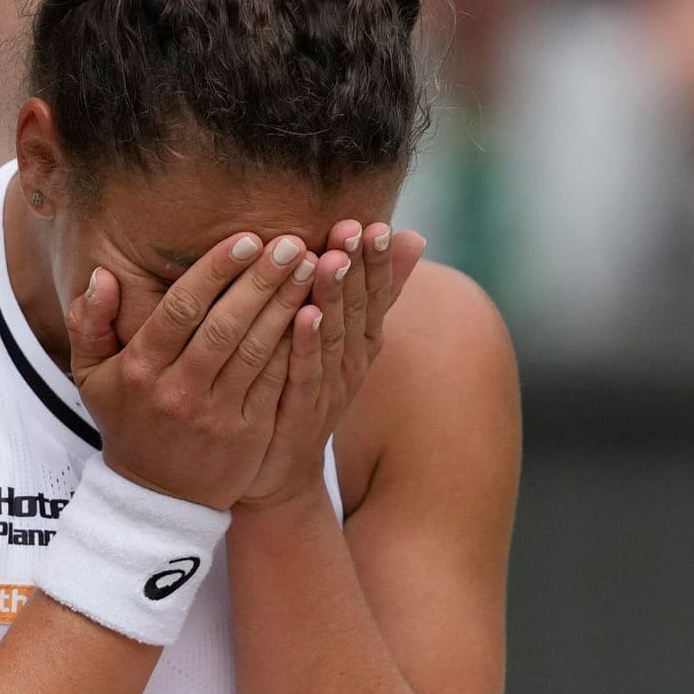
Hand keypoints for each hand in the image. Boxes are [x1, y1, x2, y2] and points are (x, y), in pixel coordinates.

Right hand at [66, 233, 318, 509]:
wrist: (158, 496)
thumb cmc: (128, 420)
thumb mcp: (92, 376)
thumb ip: (89, 323)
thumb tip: (102, 276)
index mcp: (142, 370)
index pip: (181, 310)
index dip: (215, 272)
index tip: (245, 238)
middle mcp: (178, 391)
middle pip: (225, 326)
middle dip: (261, 280)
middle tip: (291, 242)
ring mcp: (216, 416)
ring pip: (257, 352)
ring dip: (286, 306)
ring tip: (312, 267)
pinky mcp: (248, 435)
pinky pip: (276, 383)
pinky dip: (297, 347)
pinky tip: (317, 314)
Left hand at [239, 221, 426, 507]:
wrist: (279, 469)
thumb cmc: (307, 392)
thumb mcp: (345, 337)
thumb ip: (374, 291)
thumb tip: (414, 236)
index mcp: (361, 343)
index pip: (376, 295)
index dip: (378, 262)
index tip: (377, 224)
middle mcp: (351, 364)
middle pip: (359, 310)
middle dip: (358, 268)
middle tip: (355, 228)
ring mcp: (327, 390)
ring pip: (333, 337)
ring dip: (334, 298)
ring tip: (332, 261)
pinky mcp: (299, 412)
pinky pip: (304, 373)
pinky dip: (305, 344)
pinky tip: (302, 315)